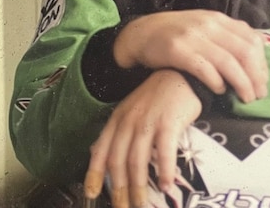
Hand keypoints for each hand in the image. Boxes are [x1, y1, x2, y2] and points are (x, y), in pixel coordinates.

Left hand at [84, 69, 201, 207]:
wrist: (178, 74)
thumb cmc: (155, 97)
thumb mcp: (129, 112)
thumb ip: (116, 133)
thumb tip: (98, 154)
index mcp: (116, 120)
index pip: (101, 150)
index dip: (94, 174)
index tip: (91, 194)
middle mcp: (128, 122)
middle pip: (118, 161)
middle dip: (119, 190)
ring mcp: (147, 122)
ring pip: (137, 160)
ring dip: (139, 187)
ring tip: (141, 205)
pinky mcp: (168, 122)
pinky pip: (164, 150)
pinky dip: (164, 170)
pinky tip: (167, 186)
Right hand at [113, 10, 267, 102]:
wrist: (140, 34)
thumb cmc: (174, 35)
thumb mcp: (203, 27)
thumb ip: (227, 36)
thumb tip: (256, 53)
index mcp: (218, 19)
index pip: (252, 40)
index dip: (262, 64)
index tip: (262, 82)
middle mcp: (208, 24)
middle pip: (245, 52)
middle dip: (256, 77)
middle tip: (258, 95)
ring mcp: (193, 36)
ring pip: (229, 62)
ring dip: (242, 84)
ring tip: (245, 98)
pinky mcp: (177, 50)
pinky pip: (205, 68)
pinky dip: (217, 82)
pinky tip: (220, 90)